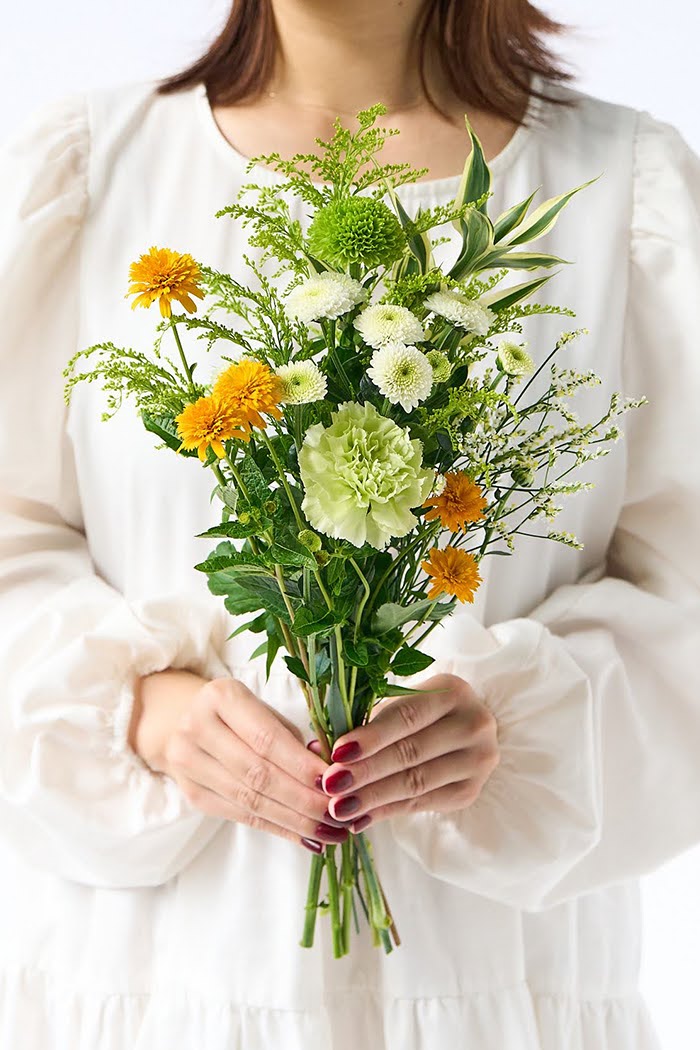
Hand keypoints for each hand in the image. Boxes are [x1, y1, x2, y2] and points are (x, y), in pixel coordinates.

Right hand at [130, 670, 348, 853]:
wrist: (180, 722)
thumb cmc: (238, 713)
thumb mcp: (263, 709)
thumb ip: (293, 736)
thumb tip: (329, 772)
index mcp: (221, 696)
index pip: (266, 738)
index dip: (301, 764)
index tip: (335, 783)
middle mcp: (197, 727)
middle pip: (258, 773)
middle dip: (303, 799)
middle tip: (338, 815)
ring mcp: (188, 763)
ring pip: (249, 800)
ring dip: (294, 821)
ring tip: (329, 833)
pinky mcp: (192, 794)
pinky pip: (241, 816)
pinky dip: (278, 828)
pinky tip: (306, 838)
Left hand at [317, 673, 499, 833]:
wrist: (464, 732)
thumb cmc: (419, 714)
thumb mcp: (399, 706)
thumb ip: (366, 724)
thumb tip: (319, 751)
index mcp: (452, 692)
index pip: (407, 716)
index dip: (371, 737)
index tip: (337, 753)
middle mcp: (474, 724)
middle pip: (411, 752)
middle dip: (366, 771)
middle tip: (331, 786)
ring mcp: (478, 760)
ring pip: (416, 782)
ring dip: (373, 797)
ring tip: (340, 807)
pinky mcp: (470, 791)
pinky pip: (423, 804)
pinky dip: (388, 811)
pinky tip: (361, 818)